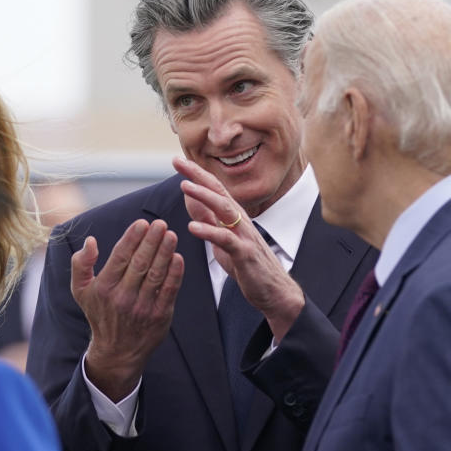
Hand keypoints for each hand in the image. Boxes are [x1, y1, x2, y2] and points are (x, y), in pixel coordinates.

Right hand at [72, 219, 184, 401]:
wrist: (117, 352)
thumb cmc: (100, 314)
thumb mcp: (81, 291)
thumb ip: (81, 264)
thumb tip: (90, 241)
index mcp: (104, 288)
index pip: (120, 257)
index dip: (132, 238)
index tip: (142, 223)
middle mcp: (123, 297)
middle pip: (140, 263)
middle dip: (151, 241)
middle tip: (161, 224)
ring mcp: (142, 307)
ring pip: (156, 275)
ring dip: (165, 253)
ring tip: (171, 235)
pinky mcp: (160, 316)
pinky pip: (169, 291)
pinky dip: (175, 274)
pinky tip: (178, 257)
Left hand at [172, 156, 303, 340]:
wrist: (273, 290)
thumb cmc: (247, 263)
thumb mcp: (222, 238)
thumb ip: (207, 218)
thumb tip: (190, 199)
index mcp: (233, 215)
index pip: (213, 188)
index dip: (196, 173)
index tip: (177, 160)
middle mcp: (240, 220)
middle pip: (218, 191)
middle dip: (197, 175)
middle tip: (177, 161)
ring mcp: (244, 235)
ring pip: (224, 209)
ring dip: (203, 196)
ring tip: (184, 186)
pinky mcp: (245, 253)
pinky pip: (226, 239)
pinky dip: (209, 232)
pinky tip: (192, 228)